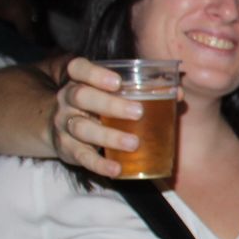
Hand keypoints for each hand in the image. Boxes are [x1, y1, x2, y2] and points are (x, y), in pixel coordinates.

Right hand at [52, 57, 161, 178]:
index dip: (94, 73)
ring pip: (81, 128)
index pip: (78, 68)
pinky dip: (99, 164)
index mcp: (79, 81)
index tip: (117, 82)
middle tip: (138, 112)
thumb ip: (144, 89)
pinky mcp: (67, 148)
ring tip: (134, 143)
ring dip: (109, 136)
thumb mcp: (112, 93)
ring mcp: (64, 124)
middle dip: (110, 104)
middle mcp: (68, 100)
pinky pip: (82, 157)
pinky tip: (116, 169)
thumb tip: (178, 93)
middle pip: (81, 97)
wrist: (59, 128)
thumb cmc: (98, 105)